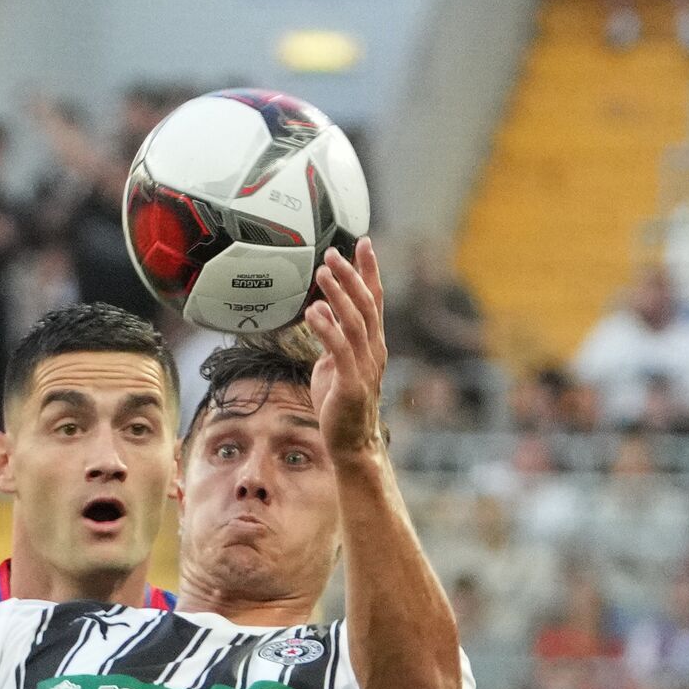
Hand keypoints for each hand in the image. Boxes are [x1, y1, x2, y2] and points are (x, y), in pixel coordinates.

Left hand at [304, 239, 387, 457]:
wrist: (351, 444)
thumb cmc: (341, 406)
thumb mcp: (335, 367)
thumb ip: (334, 343)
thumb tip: (323, 319)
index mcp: (372, 345)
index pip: (375, 300)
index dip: (370, 271)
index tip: (363, 244)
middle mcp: (374, 351)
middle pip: (368, 304)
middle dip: (352, 276)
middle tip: (333, 253)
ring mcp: (365, 367)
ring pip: (356, 322)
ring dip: (339, 295)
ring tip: (323, 273)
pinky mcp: (351, 384)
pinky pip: (340, 350)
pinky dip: (327, 328)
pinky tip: (312, 312)